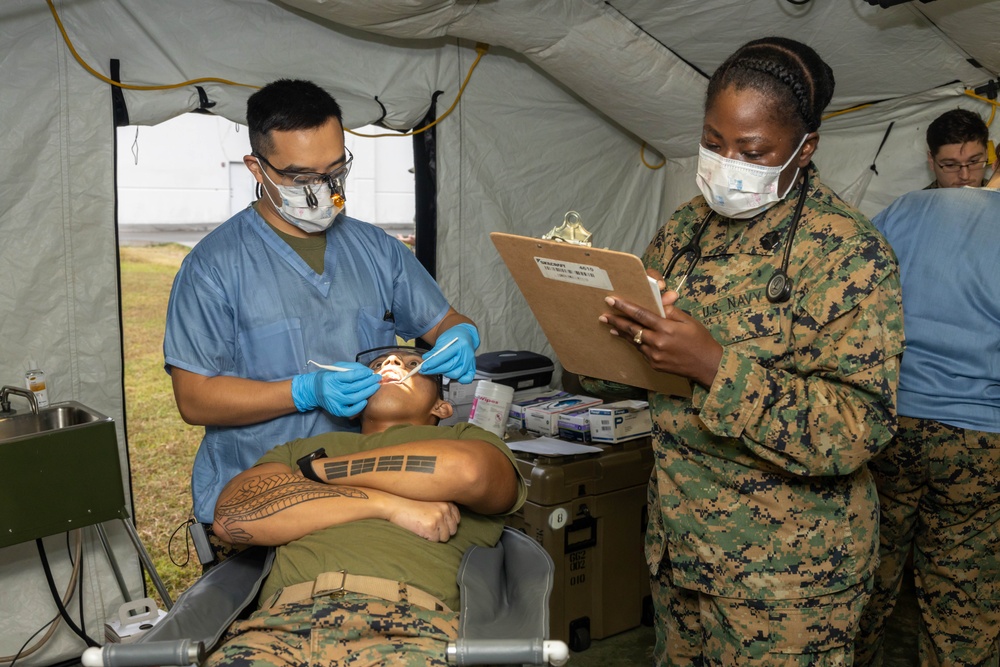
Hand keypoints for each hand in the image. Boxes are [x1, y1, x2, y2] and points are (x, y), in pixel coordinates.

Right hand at [291, 364, 380, 417]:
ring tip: (376, 386)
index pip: (350, 376)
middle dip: (369, 382)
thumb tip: (367, 371)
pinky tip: (366, 400)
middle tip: (377, 378)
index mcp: (332, 378)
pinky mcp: (336, 410)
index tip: (371, 372)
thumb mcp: (336, 367)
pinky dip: (359, 406)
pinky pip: (350, 410)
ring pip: (355, 398)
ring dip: (368, 392)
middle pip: (355, 387)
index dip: (362, 374)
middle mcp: (333, 390)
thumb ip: (351, 367)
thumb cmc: (327, 377)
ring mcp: (335, 402)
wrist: (313, 390)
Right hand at [388, 499, 460, 541]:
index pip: (457, 520)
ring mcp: (439, 518)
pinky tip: (420, 530)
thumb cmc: (411, 504)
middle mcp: (445, 509)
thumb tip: (453, 525)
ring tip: (424, 528)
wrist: (395, 504)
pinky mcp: (431, 527)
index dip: (447, 525)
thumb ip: (443, 509)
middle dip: (442, 532)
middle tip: (429, 527)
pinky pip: (435, 540)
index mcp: (447, 502)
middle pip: (453, 530)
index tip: (437, 523)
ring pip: (445, 537)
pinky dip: (428, 539)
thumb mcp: (431, 502)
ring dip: (435, 536)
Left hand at [420, 323, 479, 382]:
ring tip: (437, 369)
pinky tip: (451, 374)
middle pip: (449, 366)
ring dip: (444, 373)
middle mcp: (467, 354)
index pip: (444, 356)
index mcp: (460, 344)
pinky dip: (459, 380)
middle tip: (425, 370)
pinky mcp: (472, 368)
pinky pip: (466, 379)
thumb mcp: (443, 339)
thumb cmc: (454, 337)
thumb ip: (435, 350)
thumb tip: (425, 359)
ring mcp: (471, 362)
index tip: (423, 367)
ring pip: (455, 374)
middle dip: (434, 370)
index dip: (432, 363)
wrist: (465, 335)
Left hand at [599, 294, 722, 387]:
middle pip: (632, 329)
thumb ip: (671, 312)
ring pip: (634, 341)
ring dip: (622, 333)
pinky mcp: (654, 364)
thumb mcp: (688, 321)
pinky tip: (628, 338)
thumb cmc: (700, 340)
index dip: (624, 307)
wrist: (707, 365)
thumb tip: (658, 304)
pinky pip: (641, 351)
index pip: (641, 315)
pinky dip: (635, 342)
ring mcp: (654, 356)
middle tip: (603, 315)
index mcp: (666, 329)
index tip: (612, 300)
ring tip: (610, 326)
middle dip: (616, 321)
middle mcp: (657, 343)